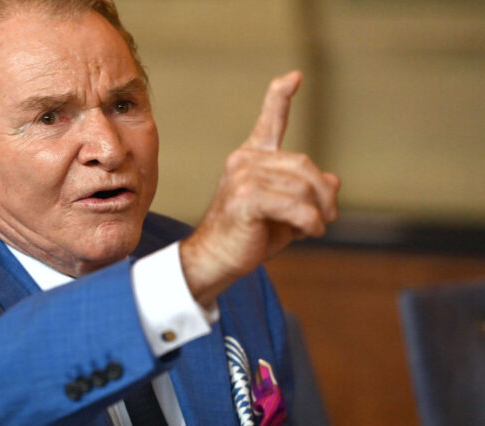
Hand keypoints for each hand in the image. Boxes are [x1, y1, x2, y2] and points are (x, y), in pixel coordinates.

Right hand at [179, 71, 339, 306]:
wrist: (217, 259)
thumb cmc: (250, 235)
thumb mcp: (285, 211)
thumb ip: (306, 192)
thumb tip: (334, 181)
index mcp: (251, 159)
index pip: (269, 122)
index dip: (280, 98)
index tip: (293, 78)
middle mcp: (245, 161)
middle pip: (304, 164)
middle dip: (323, 193)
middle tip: (330, 216)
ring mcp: (243, 178)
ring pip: (303, 188)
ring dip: (318, 213)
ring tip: (312, 229)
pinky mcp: (246, 199)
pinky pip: (296, 206)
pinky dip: (310, 222)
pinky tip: (308, 233)